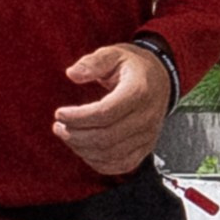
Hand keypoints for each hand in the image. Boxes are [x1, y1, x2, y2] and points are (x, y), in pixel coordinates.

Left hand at [51, 41, 174, 175]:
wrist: (161, 79)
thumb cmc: (132, 66)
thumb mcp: (113, 54)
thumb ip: (92, 62)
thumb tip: (71, 74)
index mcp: (139, 91)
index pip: (105, 113)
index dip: (79, 117)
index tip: (59, 113)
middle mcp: (147, 116)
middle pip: (107, 137)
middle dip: (76, 136)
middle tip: (58, 127)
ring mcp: (148, 135)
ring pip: (112, 154)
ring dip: (83, 149)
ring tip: (67, 135)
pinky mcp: (146, 148)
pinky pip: (122, 165)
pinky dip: (99, 163)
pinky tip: (84, 150)